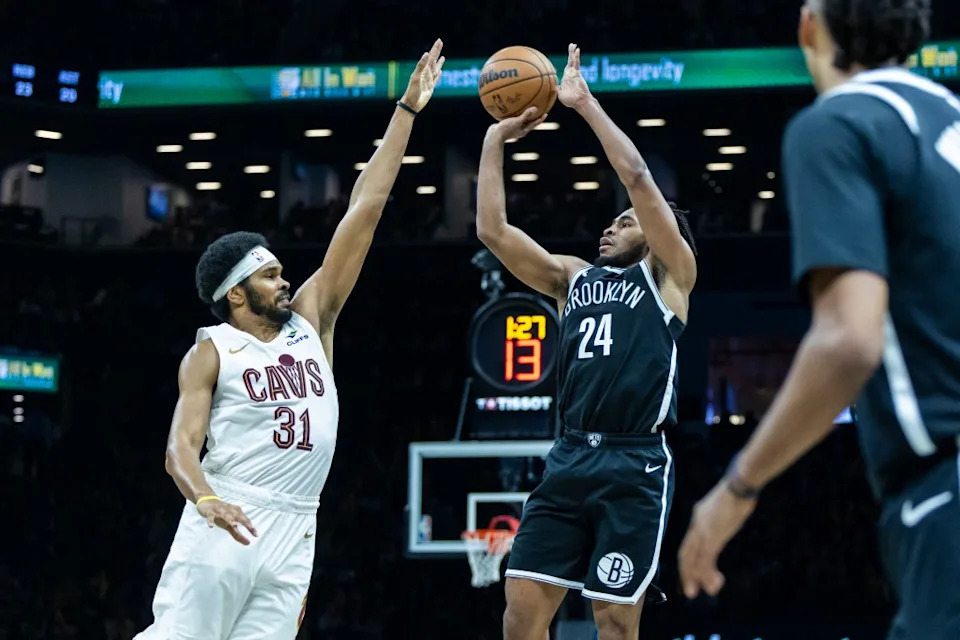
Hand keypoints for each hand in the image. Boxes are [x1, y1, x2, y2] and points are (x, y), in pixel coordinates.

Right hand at [197, 497, 258, 544]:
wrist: (208, 501)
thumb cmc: (222, 514)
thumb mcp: (229, 524)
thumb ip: (238, 534)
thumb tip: (248, 543)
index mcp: (236, 511)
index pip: (244, 519)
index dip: (250, 526)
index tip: (256, 535)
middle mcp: (229, 510)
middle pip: (237, 515)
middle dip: (244, 520)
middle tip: (250, 527)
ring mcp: (219, 510)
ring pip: (225, 514)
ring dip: (230, 519)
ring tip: (234, 525)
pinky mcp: (210, 512)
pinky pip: (210, 516)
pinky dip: (211, 520)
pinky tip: (211, 526)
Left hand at [400, 38, 444, 111]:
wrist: (411, 104)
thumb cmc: (412, 91)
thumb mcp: (416, 77)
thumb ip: (421, 66)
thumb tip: (426, 54)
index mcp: (423, 69)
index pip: (431, 56)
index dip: (435, 48)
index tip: (439, 41)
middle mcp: (426, 73)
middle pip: (433, 60)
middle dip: (437, 51)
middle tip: (440, 42)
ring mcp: (428, 80)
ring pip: (435, 68)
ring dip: (439, 62)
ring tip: (442, 56)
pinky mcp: (430, 87)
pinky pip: (436, 79)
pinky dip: (438, 74)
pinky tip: (440, 71)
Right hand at [490, 106, 547, 142]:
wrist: (494, 136)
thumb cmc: (506, 130)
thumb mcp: (517, 122)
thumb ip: (526, 115)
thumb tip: (536, 108)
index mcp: (524, 130)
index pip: (535, 124)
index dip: (540, 119)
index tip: (546, 113)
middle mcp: (520, 130)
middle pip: (529, 122)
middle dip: (534, 116)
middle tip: (539, 110)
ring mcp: (513, 128)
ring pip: (521, 120)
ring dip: (524, 115)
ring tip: (526, 107)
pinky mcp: (507, 126)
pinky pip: (512, 118)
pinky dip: (514, 113)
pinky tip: (511, 108)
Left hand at [557, 43, 592, 109]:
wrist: (579, 102)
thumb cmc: (570, 101)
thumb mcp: (560, 95)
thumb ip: (557, 89)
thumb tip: (553, 86)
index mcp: (566, 79)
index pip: (565, 69)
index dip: (567, 64)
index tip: (569, 59)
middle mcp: (570, 75)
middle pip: (570, 62)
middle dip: (571, 53)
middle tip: (572, 45)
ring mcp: (574, 73)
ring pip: (573, 61)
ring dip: (573, 53)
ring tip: (573, 45)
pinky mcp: (578, 73)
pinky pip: (577, 63)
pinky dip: (576, 57)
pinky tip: (577, 50)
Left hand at [677, 480, 756, 598]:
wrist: (740, 483)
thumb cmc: (737, 492)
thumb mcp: (723, 507)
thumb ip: (718, 519)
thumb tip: (722, 524)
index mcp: (697, 518)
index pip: (688, 545)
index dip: (688, 562)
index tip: (691, 576)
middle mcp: (696, 525)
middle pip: (686, 554)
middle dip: (687, 574)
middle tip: (690, 592)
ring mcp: (703, 530)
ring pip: (694, 560)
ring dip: (697, 578)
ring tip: (701, 592)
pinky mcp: (713, 535)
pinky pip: (706, 558)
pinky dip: (707, 572)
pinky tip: (713, 582)